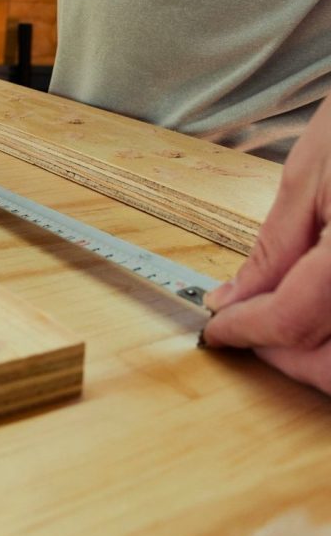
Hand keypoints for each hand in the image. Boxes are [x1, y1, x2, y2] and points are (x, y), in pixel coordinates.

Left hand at [202, 96, 330, 393]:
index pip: (291, 320)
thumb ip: (273, 248)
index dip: (245, 331)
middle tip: (247, 330)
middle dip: (283, 360)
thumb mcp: (310, 174)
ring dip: (317, 361)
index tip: (217, 330)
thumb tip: (233, 298)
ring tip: (281, 324)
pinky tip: (320, 315)